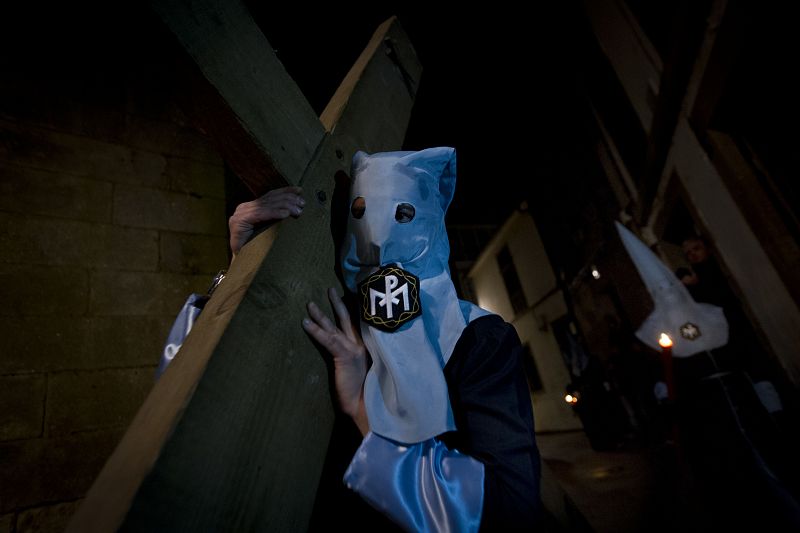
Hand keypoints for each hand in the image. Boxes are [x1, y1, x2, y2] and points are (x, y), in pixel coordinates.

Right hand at [228, 186, 303, 256]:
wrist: (243, 263)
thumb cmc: (259, 248)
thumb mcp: (270, 228)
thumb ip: (276, 217)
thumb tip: (296, 208)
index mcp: (250, 208)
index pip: (270, 196)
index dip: (285, 192)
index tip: (300, 190)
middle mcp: (244, 208)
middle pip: (269, 200)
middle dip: (288, 199)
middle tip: (302, 203)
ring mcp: (240, 214)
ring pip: (266, 206)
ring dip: (285, 206)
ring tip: (298, 210)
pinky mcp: (239, 222)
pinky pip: (259, 214)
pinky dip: (274, 213)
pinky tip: (285, 214)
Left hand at [302, 288, 369, 434]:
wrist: (369, 407)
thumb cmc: (367, 394)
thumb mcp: (363, 372)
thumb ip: (358, 361)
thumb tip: (352, 358)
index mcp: (367, 348)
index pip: (359, 325)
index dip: (353, 310)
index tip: (349, 296)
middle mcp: (361, 345)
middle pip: (348, 319)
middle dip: (338, 304)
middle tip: (330, 290)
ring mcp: (353, 349)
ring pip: (335, 326)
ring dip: (320, 314)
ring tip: (309, 304)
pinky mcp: (345, 356)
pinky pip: (327, 340)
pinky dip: (315, 330)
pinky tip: (304, 322)